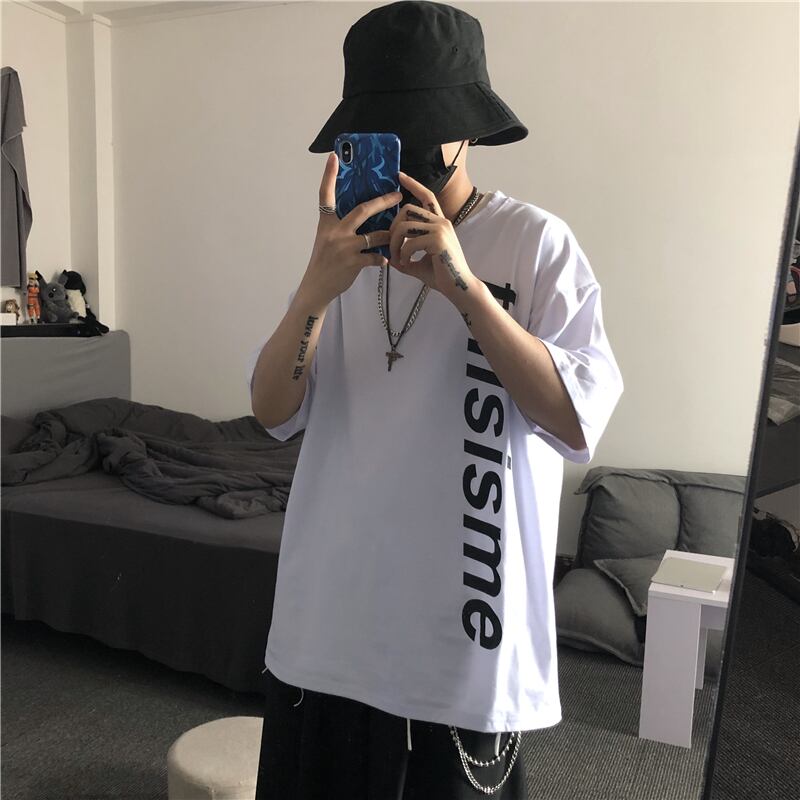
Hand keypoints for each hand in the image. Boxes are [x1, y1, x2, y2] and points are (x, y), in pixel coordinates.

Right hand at [298, 152, 400, 308]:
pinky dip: (383, 259)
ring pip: (376, 235)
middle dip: (383, 202)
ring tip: (398, 233)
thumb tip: (364, 214)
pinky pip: (375, 257)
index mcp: (326, 223)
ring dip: (390, 235)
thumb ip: (341, 226)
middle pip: (363, 210)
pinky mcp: (352, 263)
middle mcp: (334, 232)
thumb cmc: (324, 262)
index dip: (329, 175)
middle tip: (397, 195)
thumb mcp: (326, 238)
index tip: (334, 156)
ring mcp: (343, 247)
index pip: (325, 194)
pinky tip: (387, 261)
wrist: (317, 287)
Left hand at [387, 171, 477, 303]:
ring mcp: (441, 229)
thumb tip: (389, 257)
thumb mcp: (419, 262)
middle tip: (390, 247)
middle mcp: (441, 222)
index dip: (413, 184)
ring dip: (394, 243)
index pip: (427, 196)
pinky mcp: (438, 240)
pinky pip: (409, 242)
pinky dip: (402, 254)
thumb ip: (406, 254)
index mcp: (439, 223)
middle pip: (407, 210)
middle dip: (392, 227)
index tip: (400, 176)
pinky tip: (406, 264)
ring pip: (404, 226)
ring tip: (397, 258)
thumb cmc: (442, 277)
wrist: (460, 288)